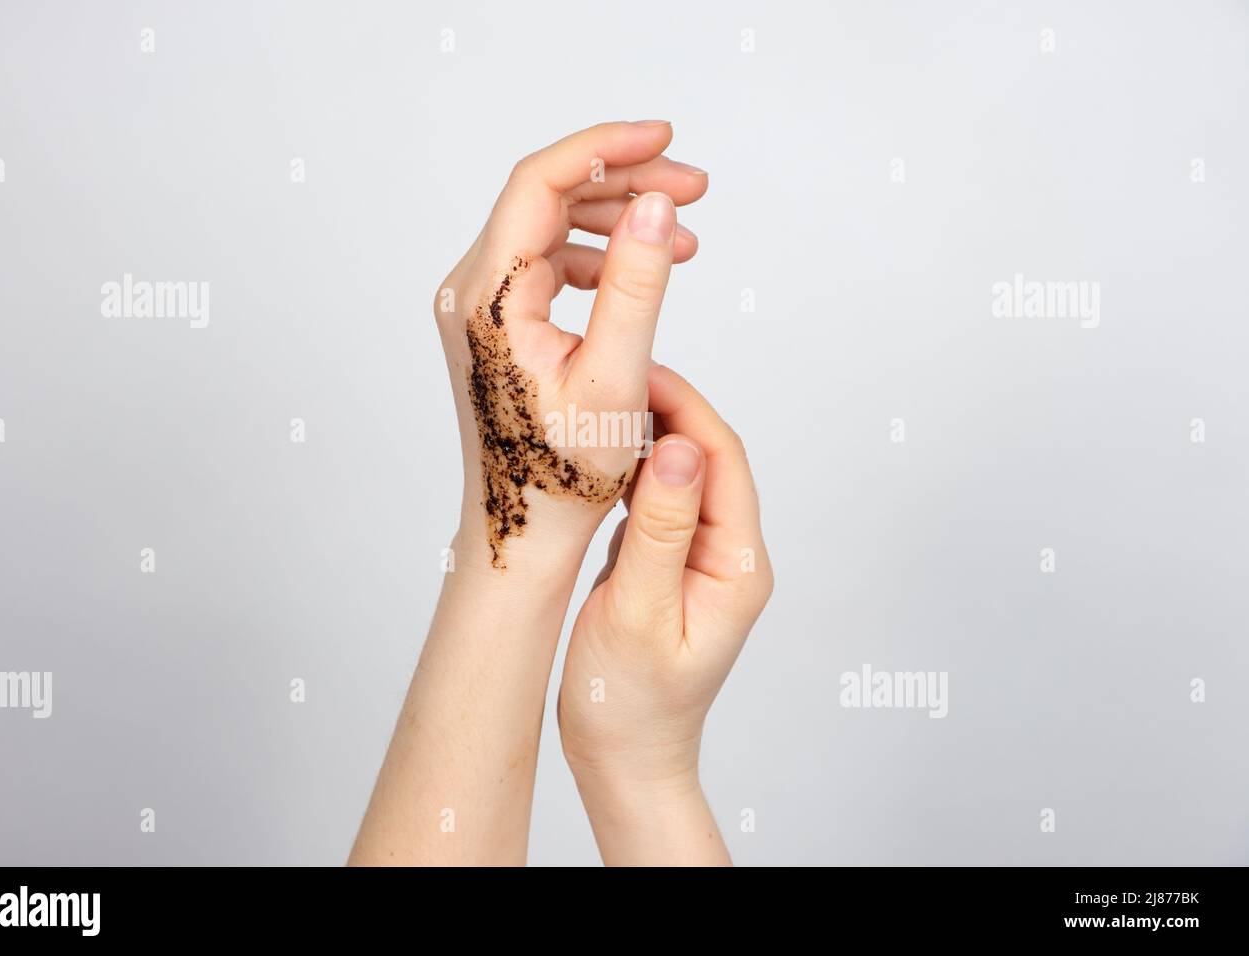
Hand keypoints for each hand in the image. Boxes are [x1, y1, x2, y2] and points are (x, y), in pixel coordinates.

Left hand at [433, 122, 707, 571]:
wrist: (523, 530)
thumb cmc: (562, 472)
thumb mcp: (614, 376)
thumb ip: (637, 285)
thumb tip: (656, 205)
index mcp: (489, 296)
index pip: (540, 182)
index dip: (606, 147)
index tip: (667, 139)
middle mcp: (471, 291)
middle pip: (548, 196)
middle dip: (624, 183)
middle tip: (695, 189)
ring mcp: (480, 306)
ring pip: (550, 227)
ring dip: (617, 220)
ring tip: (685, 236)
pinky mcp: (496, 323)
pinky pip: (548, 264)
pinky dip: (599, 257)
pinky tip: (645, 270)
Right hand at [557, 364, 773, 863]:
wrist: (623, 759)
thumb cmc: (631, 703)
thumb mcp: (641, 614)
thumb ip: (661, 531)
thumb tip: (681, 448)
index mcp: (737, 564)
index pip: (722, 460)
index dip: (684, 406)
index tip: (636, 370)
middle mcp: (727, 554)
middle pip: (705, 458)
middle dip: (664, 410)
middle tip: (607, 375)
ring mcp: (696, 557)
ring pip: (679, 475)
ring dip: (644, 437)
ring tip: (597, 405)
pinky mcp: (665, 563)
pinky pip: (655, 501)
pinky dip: (629, 472)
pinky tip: (598, 457)